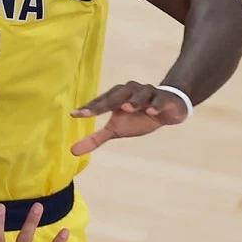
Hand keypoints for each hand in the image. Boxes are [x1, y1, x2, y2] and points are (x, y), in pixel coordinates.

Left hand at [70, 80, 189, 155]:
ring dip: (133, 101)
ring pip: (139, 94)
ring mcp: (147, 93)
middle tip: (92, 112)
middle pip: (116, 96)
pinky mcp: (163, 99)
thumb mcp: (116, 129)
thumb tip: (72, 151)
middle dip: (105, 103)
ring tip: (126, 108)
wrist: (168, 108)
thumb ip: (96, 138)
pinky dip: (155, 105)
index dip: (88, 109)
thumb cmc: (137, 117)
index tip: (74, 115)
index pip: (100, 103)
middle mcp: (129, 91)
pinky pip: (159, 100)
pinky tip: (151, 111)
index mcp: (115, 97)